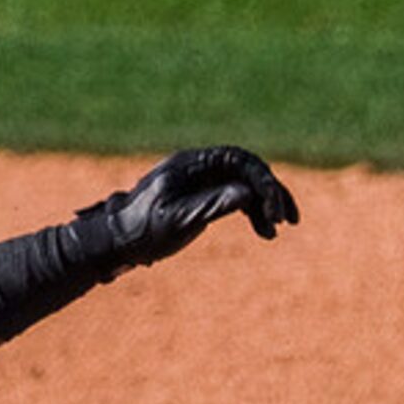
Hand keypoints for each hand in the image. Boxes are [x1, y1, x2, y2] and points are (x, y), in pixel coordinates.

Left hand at [83, 144, 300, 266]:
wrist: (115, 243)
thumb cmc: (141, 231)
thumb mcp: (177, 221)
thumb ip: (212, 204)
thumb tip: (248, 192)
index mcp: (191, 164)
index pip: (238, 160)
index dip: (262, 181)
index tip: (274, 209)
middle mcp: (199, 167)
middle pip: (247, 170)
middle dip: (271, 193)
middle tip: (288, 220)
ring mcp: (202, 182)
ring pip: (245, 185)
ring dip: (264, 205)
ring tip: (275, 232)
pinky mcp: (202, 198)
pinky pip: (236, 198)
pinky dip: (252, 213)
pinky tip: (265, 232)